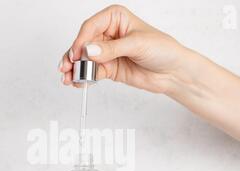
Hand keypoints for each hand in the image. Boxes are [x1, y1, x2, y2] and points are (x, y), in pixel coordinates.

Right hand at [59, 5, 189, 93]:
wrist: (172, 72)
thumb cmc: (162, 50)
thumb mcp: (136, 45)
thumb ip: (111, 48)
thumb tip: (89, 50)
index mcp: (115, 18)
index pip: (91, 26)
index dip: (81, 40)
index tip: (77, 53)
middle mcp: (108, 33)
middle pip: (83, 44)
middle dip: (74, 56)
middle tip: (67, 68)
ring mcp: (107, 52)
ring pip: (84, 59)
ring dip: (75, 68)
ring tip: (68, 78)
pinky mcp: (108, 68)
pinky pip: (91, 72)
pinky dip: (83, 78)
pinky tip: (78, 83)